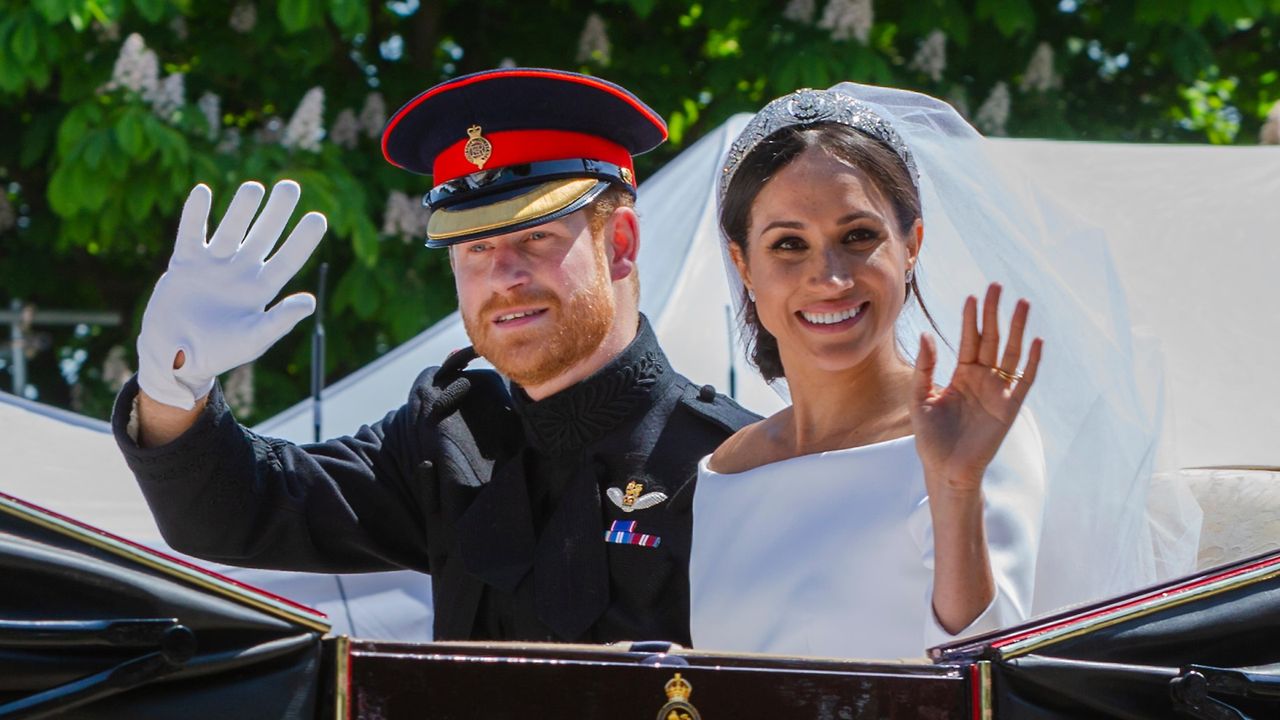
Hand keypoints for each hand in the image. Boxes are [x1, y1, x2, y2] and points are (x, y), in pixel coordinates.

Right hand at [137, 180, 325, 408]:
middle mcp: (240, 272)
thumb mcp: (253, 340)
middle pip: (263, 236)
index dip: (303, 240)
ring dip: (241, 209)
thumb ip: (280, 321)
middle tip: (291, 186)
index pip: (287, 260)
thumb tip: (310, 301)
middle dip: (276, 212)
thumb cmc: (218, 353)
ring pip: (231, 229)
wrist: (175, 358)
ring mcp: (213, 265)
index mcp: (260, 291)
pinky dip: (196, 214)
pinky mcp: (185, 264)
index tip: (319, 218)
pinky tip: (203, 192)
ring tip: (254, 188)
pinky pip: (191, 233)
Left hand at [910, 283, 1042, 491]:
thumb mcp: (920, 399)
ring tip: (1021, 303)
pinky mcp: (1009, 407)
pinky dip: (1031, 361)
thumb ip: (925, 368)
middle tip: (997, 286)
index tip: (973, 296)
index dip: (971, 318)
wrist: (946, 469)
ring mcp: (998, 391)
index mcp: (962, 374)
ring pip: (1010, 353)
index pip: (969, 339)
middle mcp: (982, 378)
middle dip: (994, 313)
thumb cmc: (931, 438)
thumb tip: (926, 335)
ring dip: (1016, 328)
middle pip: (991, 338)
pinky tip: (1035, 340)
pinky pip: (1024, 380)